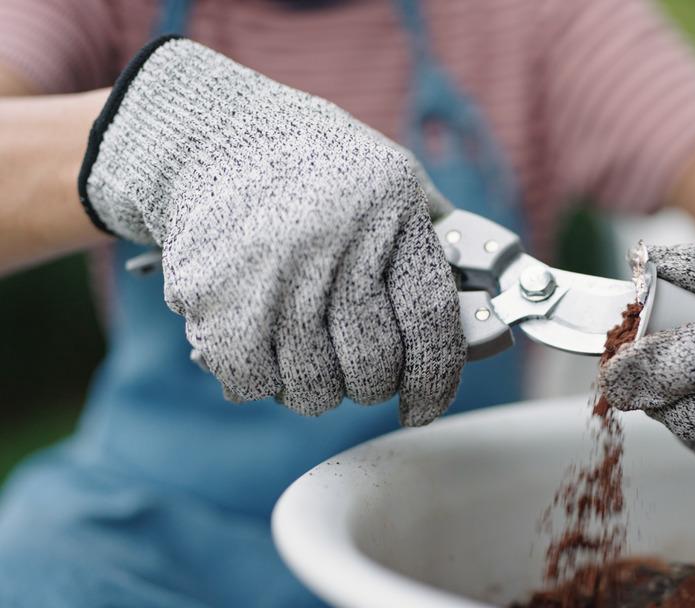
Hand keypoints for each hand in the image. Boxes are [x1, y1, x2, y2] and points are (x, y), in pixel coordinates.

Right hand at [79, 38, 464, 422]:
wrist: (213, 133)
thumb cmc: (319, 167)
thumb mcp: (394, 180)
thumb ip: (436, 240)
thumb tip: (484, 305)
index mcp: (390, 210)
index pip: (430, 321)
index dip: (434, 380)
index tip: (423, 406)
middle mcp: (332, 239)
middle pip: (370, 363)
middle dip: (370, 383)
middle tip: (360, 372)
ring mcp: (268, 268)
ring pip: (311, 384)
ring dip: (315, 386)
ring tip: (308, 352)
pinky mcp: (210, 293)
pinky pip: (250, 379)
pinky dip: (260, 378)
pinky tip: (263, 345)